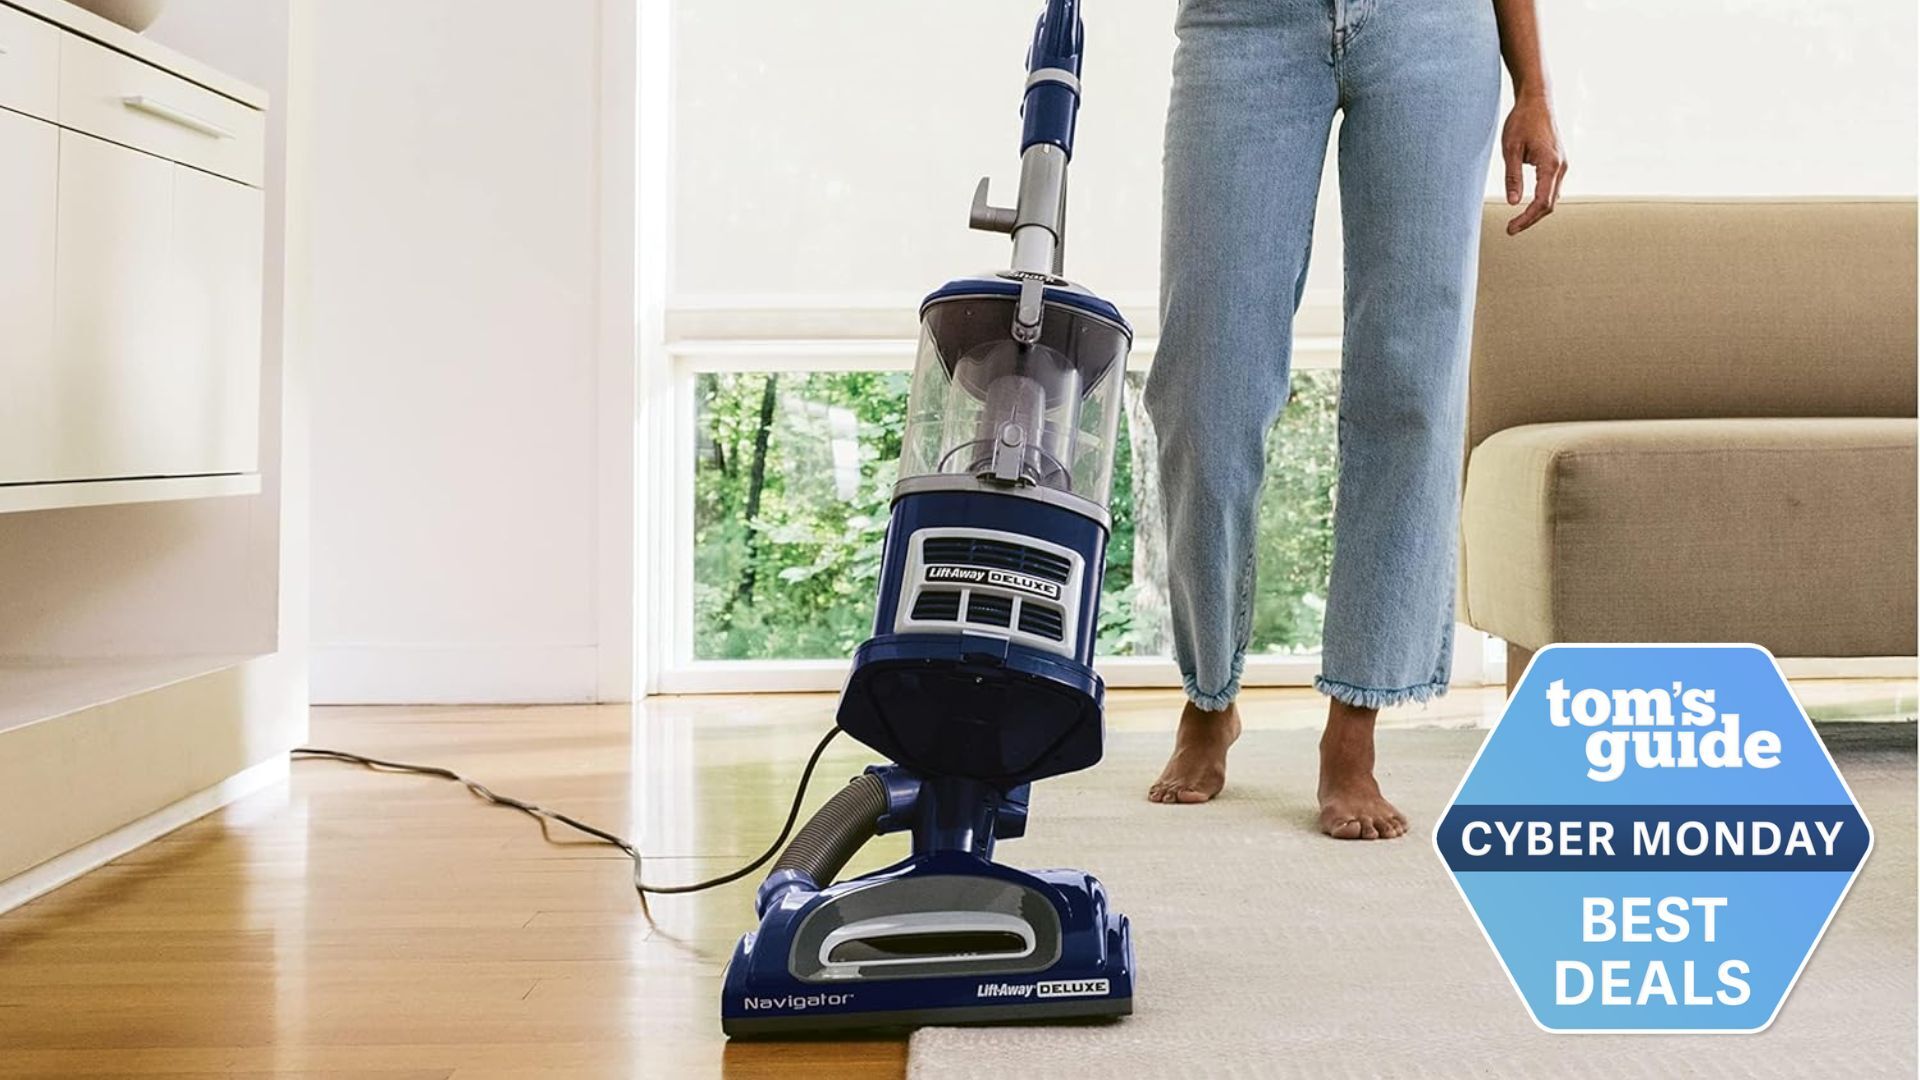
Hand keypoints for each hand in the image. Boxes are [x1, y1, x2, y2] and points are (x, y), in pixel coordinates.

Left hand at [1501, 94, 1566, 234]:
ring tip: (1517, 221)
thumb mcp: (1510, 149)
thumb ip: (1512, 177)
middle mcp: (1561, 166)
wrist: (1537, 100)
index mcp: (1550, 165)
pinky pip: (1552, 188)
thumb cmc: (1522, 121)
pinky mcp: (1559, 162)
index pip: (1542, 202)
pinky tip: (1527, 205)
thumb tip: (1513, 203)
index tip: (1511, 229)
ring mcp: (1562, 164)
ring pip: (1552, 197)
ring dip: (1536, 211)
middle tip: (1511, 229)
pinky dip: (1541, 200)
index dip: (1527, 219)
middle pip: (1549, 204)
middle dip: (1531, 219)